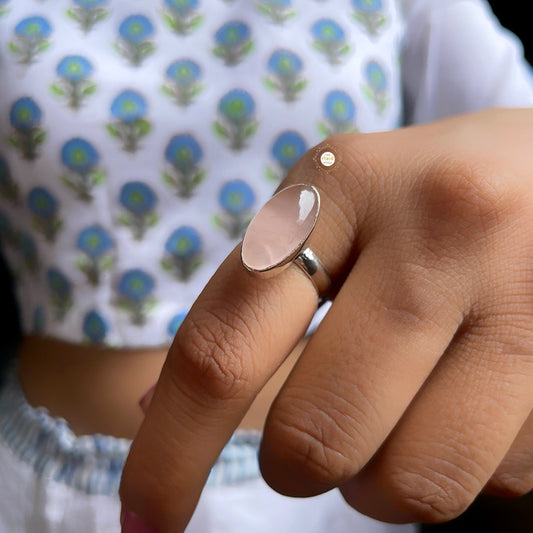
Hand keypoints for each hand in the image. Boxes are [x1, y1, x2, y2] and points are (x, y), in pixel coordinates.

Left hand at [119, 109, 532, 530]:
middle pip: (315, 435)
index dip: (170, 451)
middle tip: (319, 430)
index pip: (225, 346)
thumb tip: (156, 407)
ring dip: (379, 476)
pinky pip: (500, 477)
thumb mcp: (333, 211)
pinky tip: (473, 394)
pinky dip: (463, 460)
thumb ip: (254, 301)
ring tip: (401, 411)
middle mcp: (439, 227)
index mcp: (342, 184)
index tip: (144, 515)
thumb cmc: (420, 197)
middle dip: (298, 462)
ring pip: (413, 483)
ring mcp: (525, 290)